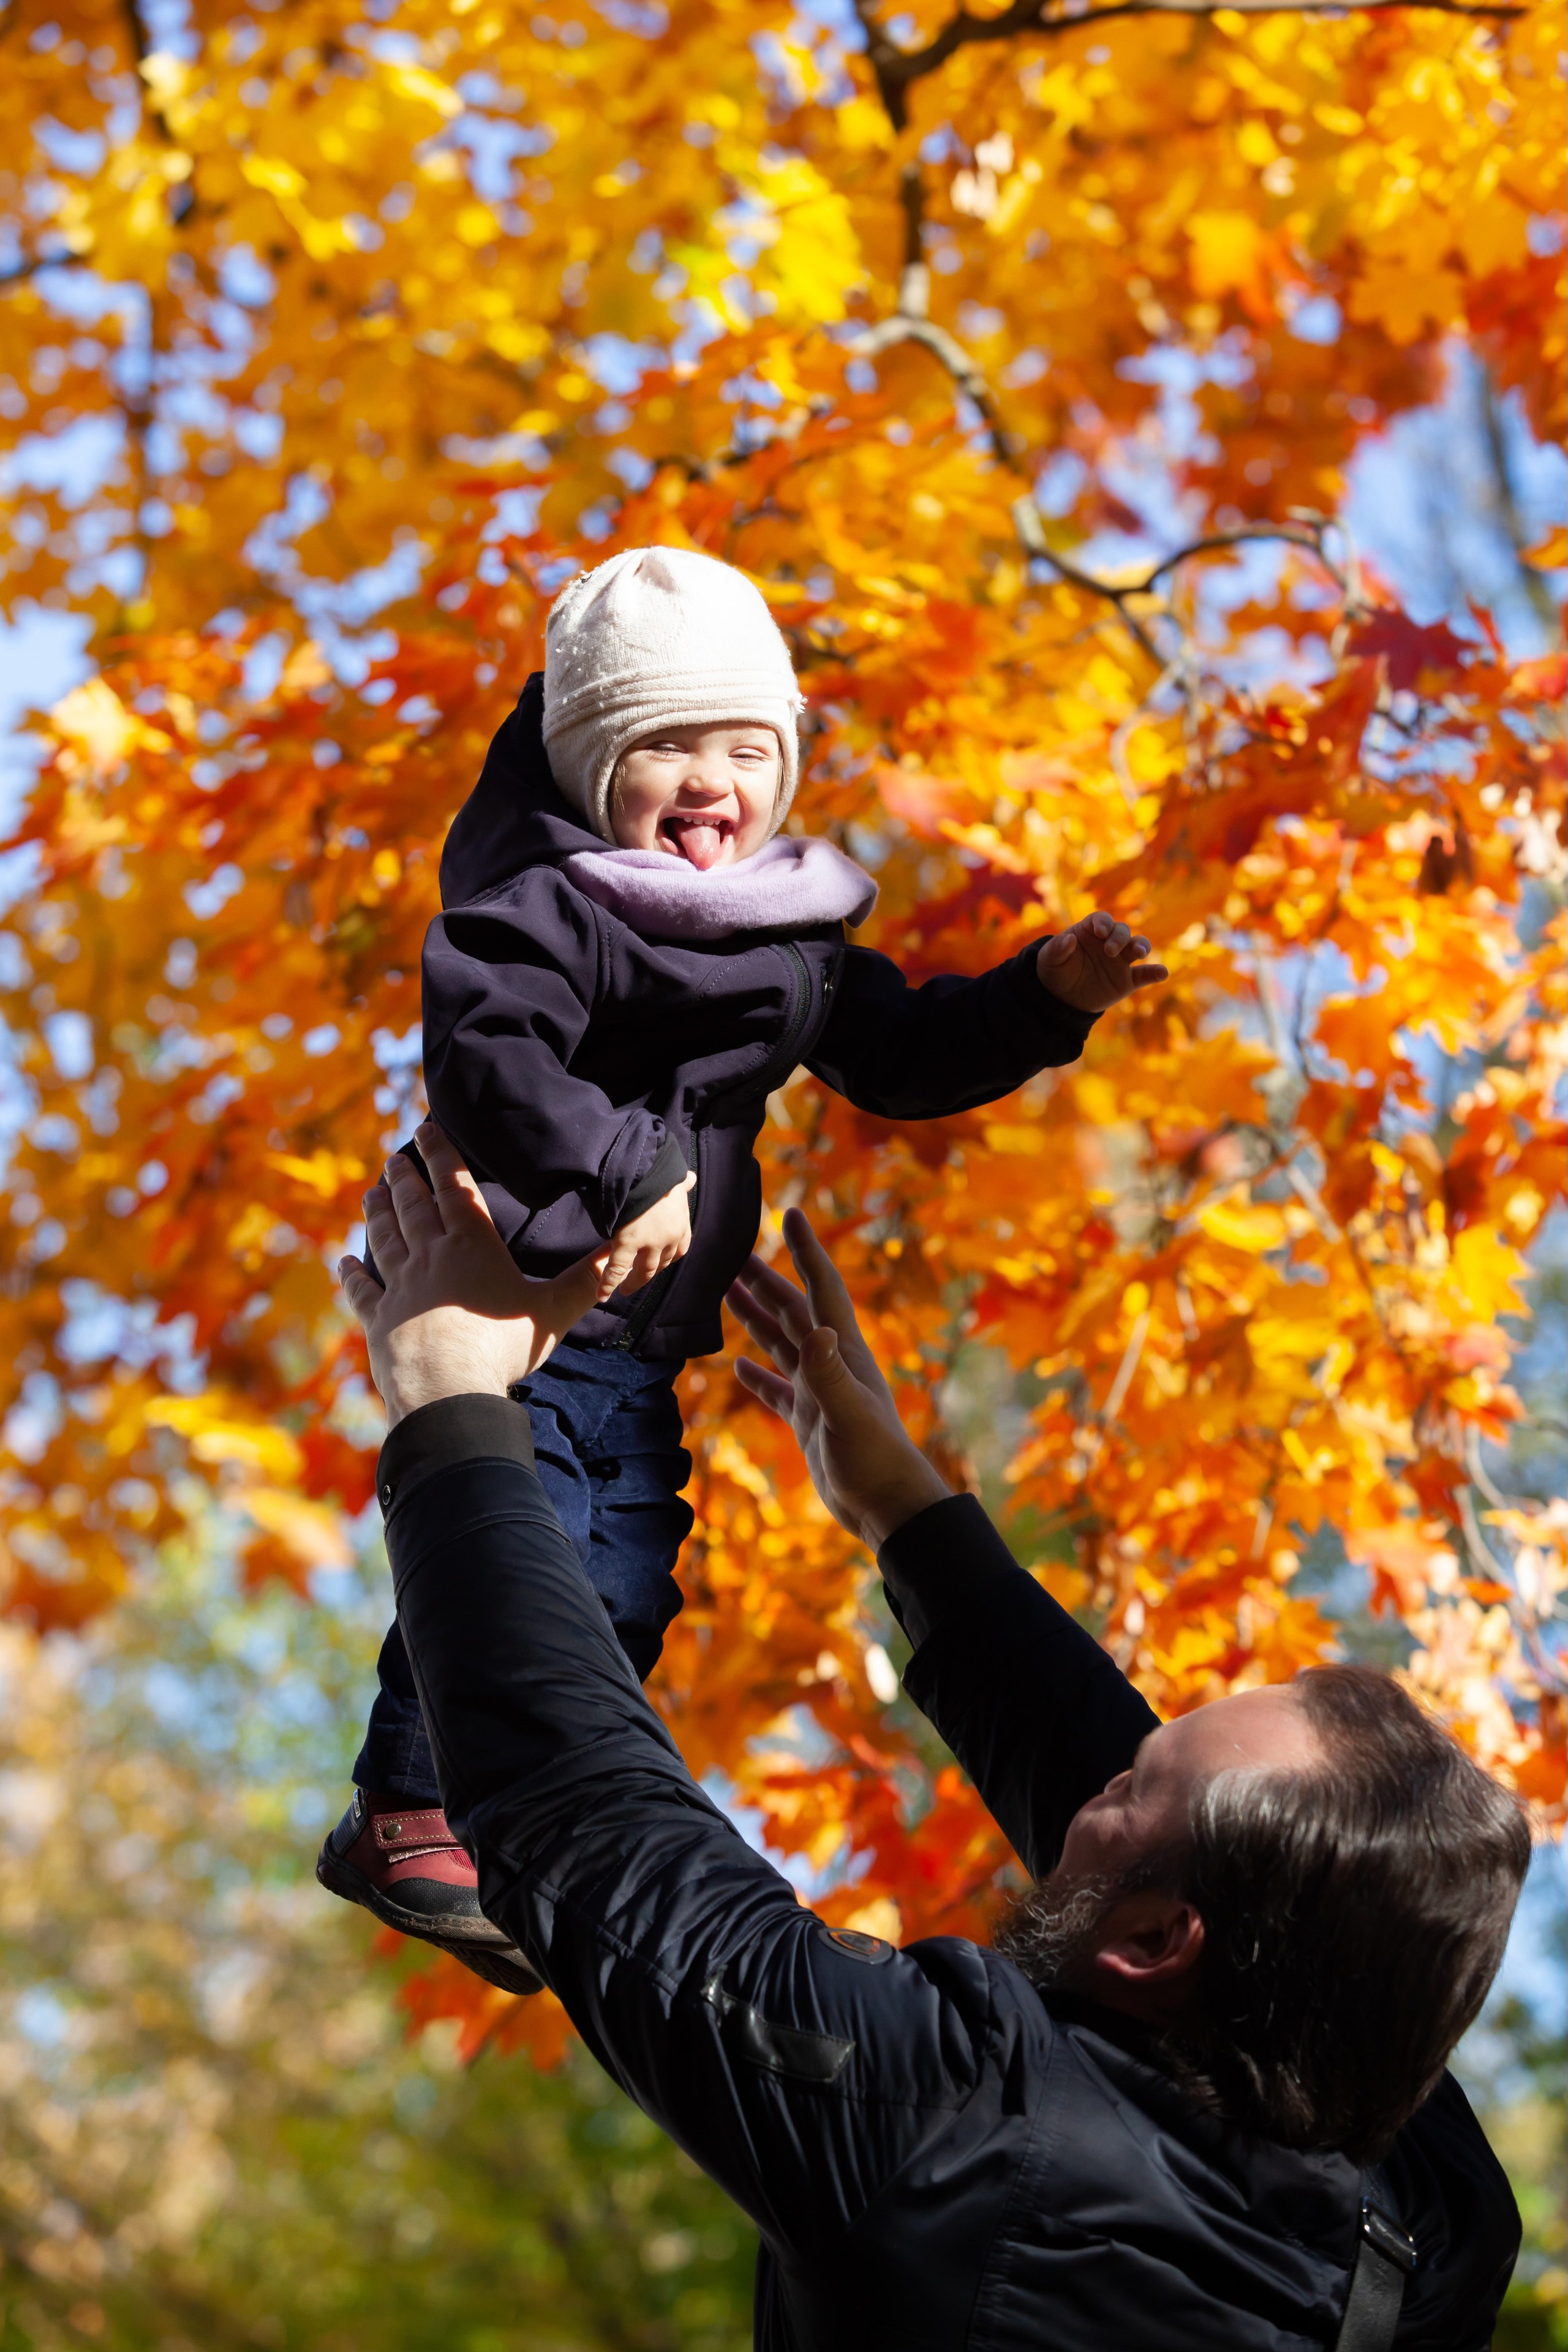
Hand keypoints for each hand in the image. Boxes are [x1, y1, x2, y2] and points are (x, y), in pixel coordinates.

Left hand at [338, 1122, 608, 1426]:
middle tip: (396, 1156)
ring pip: (384, 1238)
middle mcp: (430, 1256)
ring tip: (372, 1192)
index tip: (427, 1130)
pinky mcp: (379, 1318)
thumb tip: (613, 1257)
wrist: (449, 1389)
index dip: (441, 1156)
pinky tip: (345, 1261)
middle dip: (405, 1176)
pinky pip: (362, 1289)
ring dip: (378, 1212)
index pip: (454, 1188)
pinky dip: (352, 1273)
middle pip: (414, 1206)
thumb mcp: (553, 1311)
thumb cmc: (503, 1346)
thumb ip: (582, 1282)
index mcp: (471, 1244)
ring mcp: (400, 1286)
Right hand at [599, 1171, 695, 1300]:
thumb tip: (690, 1177)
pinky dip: (608, 1284)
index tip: (658, 1263)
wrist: (643, 1167)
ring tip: (624, 1290)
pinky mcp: (627, 1243)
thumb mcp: (674, 1180)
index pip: (678, 1251)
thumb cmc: (657, 1172)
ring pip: (642, 1272)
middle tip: (638, 1280)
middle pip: (660, 1264)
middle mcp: (669, 1239)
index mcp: (681, 1225)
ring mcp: (649, 1243)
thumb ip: (681, 1185)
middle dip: (649, 1274)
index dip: (667, 1259)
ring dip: (633, 1283)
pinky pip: (617, 1269)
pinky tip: (601, 1295)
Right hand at [726, 1207, 950, 1550]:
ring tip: (728, 1294)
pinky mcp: (809, 1419)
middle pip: (792, 1311)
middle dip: (766, 1280)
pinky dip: (758, 1375)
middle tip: (735, 1253)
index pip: (820, 1290)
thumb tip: (814, 1330)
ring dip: (756, 1318)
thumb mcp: (848, 1414)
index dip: (806, 1252)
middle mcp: (830, 1363)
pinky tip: (738, 1367)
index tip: (791, 1215)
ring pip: (781, 1344)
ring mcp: (819, 1390)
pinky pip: (778, 1390)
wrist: (886, 1506)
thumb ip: (828, 1374)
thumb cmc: (875, 1460)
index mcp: (843, 1351)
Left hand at [1037, 912, 1167, 1013]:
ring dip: (1142, 946)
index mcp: (1090, 931)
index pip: (1101, 920)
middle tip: (1110, 951)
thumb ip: (1057, 949)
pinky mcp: (1128, 980)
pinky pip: (1145, 974)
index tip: (1100, 932)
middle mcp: (1109, 942)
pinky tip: (1162, 973)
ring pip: (1138, 946)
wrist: (1062, 997)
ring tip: (1140, 953)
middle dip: (1119, 938)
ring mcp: (1121, 960)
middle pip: (1122, 931)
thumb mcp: (1049, 960)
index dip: (1104, 923)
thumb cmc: (1056, 971)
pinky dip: (1155, 972)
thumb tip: (1069, 940)